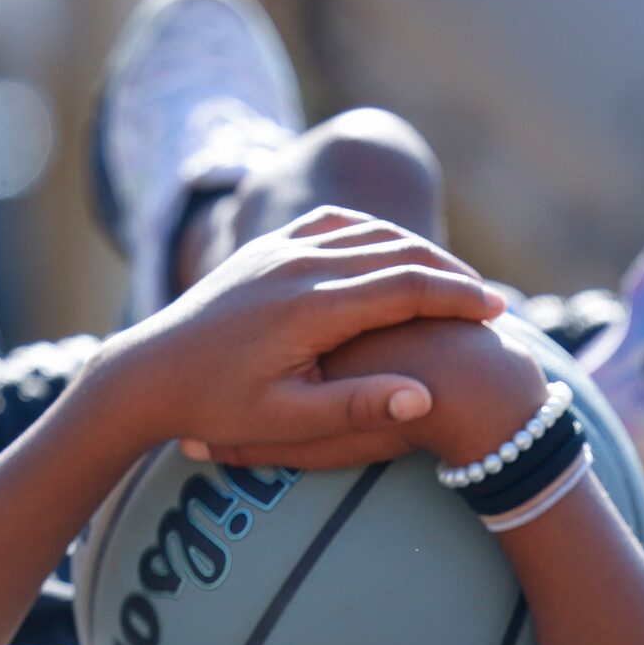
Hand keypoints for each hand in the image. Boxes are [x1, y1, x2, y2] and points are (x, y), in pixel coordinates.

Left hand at [113, 206, 504, 466]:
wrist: (146, 371)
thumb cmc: (215, 406)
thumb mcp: (285, 421)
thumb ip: (354, 408)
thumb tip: (420, 398)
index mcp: (309, 306)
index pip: (404, 286)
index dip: (457, 298)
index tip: (497, 313)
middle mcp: (297, 263)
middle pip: (395, 249)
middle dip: (449, 272)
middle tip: (489, 299)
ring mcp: (279, 248)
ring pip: (368, 230)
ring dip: (416, 250)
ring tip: (451, 281)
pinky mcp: (266, 246)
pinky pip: (336, 223)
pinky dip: (377, 235)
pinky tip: (393, 257)